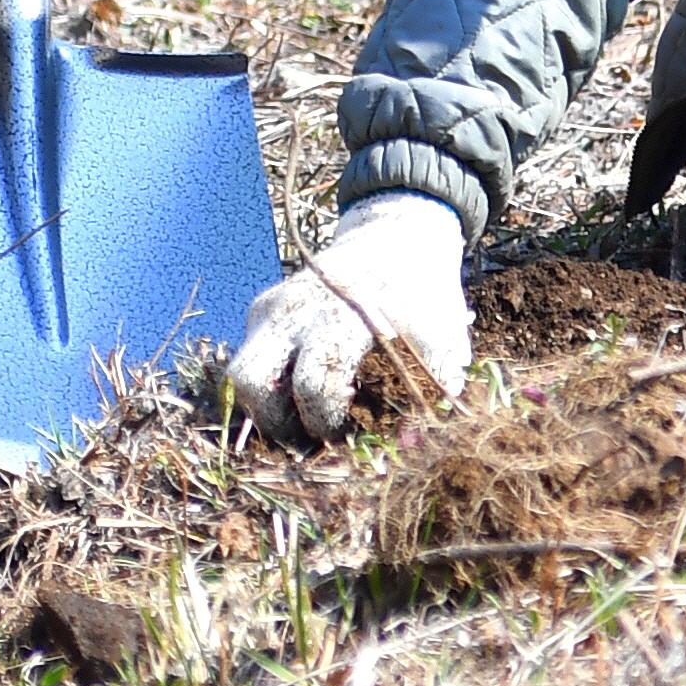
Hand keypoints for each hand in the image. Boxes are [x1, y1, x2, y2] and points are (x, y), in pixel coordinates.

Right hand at [229, 191, 472, 442]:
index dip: (326, 425)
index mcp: (342, 314)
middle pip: (255, 382)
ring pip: (241, 375)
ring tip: (302, 427)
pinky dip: (268, 389)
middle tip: (316, 442)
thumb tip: (406, 446)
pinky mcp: (262, 308)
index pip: (313, 385)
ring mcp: (274, 306)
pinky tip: (302, 398)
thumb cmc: (423, 298)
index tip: (351, 440)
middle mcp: (296, 308)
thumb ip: (431, 392)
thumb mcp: (444, 338)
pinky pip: (248, 360)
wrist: (396, 239)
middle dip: (282, 426)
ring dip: (265, 411)